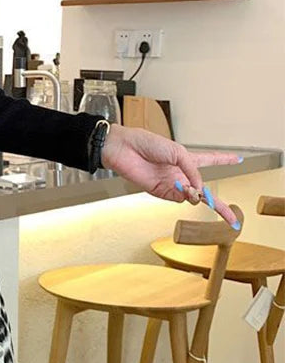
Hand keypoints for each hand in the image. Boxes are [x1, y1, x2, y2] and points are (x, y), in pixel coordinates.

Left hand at [99, 124, 242, 227]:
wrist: (124, 149)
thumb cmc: (147, 144)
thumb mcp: (177, 152)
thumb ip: (192, 169)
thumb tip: (200, 188)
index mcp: (186, 159)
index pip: (209, 160)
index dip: (223, 159)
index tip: (237, 159)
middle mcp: (181, 173)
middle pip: (204, 190)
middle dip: (219, 205)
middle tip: (232, 218)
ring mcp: (171, 184)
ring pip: (193, 197)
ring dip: (198, 195)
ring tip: (194, 190)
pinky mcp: (160, 191)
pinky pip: (178, 198)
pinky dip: (185, 195)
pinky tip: (184, 189)